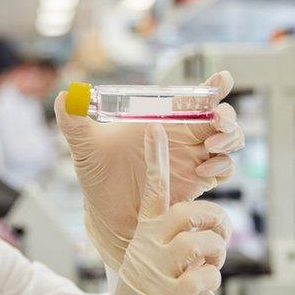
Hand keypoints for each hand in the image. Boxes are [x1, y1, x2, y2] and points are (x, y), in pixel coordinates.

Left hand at [55, 71, 243, 269]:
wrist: (106, 215)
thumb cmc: (98, 177)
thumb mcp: (85, 148)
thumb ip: (75, 122)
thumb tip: (65, 96)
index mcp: (164, 119)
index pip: (195, 97)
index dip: (214, 85)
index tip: (222, 79)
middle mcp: (184, 137)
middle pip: (222, 118)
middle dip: (227, 116)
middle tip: (217, 120)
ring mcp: (194, 159)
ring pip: (229, 142)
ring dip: (229, 139)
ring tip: (211, 146)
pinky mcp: (198, 184)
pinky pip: (222, 170)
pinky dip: (219, 166)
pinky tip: (202, 170)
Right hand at [78, 124, 230, 294]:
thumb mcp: (143, 262)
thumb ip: (163, 239)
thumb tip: (193, 224)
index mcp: (142, 236)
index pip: (151, 190)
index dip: (154, 159)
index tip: (154, 127)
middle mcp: (149, 248)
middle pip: (189, 213)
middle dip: (214, 220)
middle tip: (221, 233)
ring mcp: (160, 271)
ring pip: (203, 243)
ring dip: (217, 254)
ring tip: (211, 266)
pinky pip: (207, 275)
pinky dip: (212, 280)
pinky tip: (203, 289)